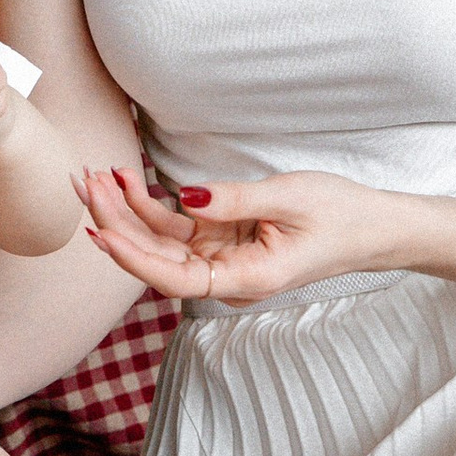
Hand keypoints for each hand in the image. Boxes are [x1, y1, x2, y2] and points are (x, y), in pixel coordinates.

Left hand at [76, 163, 405, 305]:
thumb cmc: (341, 215)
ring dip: (126, 210)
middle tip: (82, 184)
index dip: (134, 258)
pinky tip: (126, 180)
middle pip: (158, 259)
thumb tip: (185, 197)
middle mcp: (227, 277)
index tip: (101, 234)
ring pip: (161, 242)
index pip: (177, 279)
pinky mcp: (221, 241)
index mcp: (247, 279)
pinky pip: (178, 228)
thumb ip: (234, 200)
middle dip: (117, 222)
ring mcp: (221, 259)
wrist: (373, 228)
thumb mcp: (288, 198)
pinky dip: (151, 205)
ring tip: (94, 175)